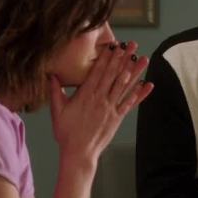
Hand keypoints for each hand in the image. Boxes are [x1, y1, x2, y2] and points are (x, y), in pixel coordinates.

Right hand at [49, 41, 153, 158]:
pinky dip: (139, 94)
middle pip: (114, 74)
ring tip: (143, 59)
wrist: (79, 153)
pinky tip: (147, 85)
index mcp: (86, 95)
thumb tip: (51, 75)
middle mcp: (100, 99)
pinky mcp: (117, 118)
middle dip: (124, 58)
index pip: (98, 71)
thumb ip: (55, 92)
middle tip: (132, 45)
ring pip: (125, 86)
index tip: (113, 45)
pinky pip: (130, 103)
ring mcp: (110, 108)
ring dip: (135, 71)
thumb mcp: (57, 111)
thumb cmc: (66, 133)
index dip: (107, 57)